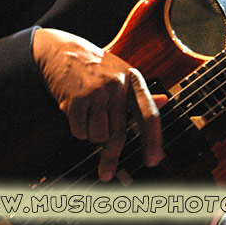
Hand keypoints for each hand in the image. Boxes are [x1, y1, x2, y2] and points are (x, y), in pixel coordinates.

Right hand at [32, 28, 164, 180]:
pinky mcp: (77, 100)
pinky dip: (76, 128)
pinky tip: (75, 110)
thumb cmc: (93, 64)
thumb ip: (140, 92)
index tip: (154, 160)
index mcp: (132, 79)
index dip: (153, 140)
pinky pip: (80, 131)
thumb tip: (164, 101)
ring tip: (86, 114)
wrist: (61, 51)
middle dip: (111, 156)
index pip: (148, 114)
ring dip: (90, 133)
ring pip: (98, 136)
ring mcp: (97, 92)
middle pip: (119, 133)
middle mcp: (117, 85)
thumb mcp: (120, 73)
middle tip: (107, 173)